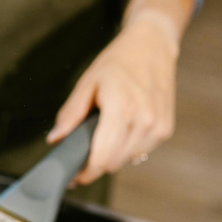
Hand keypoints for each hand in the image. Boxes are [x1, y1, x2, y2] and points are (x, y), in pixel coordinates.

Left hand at [46, 13, 177, 184]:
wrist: (152, 46)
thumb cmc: (118, 62)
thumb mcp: (87, 83)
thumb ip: (70, 114)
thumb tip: (55, 139)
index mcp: (121, 108)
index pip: (102, 157)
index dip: (85, 172)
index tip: (73, 175)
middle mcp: (144, 120)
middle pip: (113, 163)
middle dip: (95, 164)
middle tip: (82, 155)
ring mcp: (157, 127)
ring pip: (127, 161)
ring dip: (112, 156)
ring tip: (103, 136)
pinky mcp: (165, 130)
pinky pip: (141, 152)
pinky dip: (127, 149)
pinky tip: (121, 131)